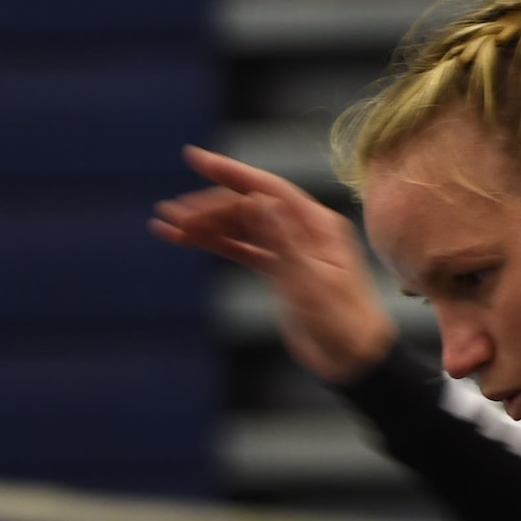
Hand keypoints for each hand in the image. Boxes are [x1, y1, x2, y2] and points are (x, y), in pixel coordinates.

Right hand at [153, 145, 396, 383]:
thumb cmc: (342, 322)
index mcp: (317, 225)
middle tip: (171, 213)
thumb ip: (283, 240)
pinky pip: (240, 250)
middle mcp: (302, 230)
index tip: (195, 160)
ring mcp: (288, 249)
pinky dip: (213, 244)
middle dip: (207, 207)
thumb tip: (258, 200)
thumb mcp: (311, 281)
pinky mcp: (276, 271)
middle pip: (248, 207)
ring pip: (239, 228)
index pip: (268, 189)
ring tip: (168, 224)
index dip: (230, 173)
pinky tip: (185, 239)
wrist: (352, 359)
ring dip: (204, 225)